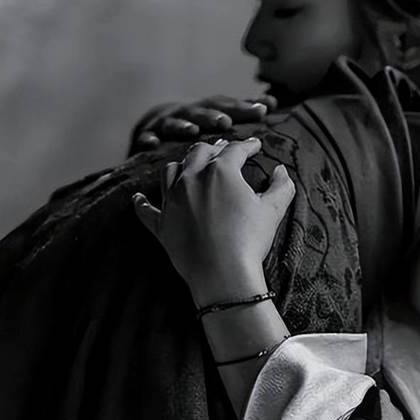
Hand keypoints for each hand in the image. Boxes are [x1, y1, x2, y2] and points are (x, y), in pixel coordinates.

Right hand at [131, 94, 277, 151]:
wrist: (155, 126)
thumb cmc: (197, 123)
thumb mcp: (219, 115)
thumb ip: (243, 111)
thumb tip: (273, 100)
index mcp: (209, 110)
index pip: (229, 105)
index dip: (245, 106)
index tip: (265, 108)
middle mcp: (189, 112)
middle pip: (203, 110)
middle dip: (213, 115)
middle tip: (226, 122)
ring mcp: (166, 123)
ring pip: (175, 122)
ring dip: (183, 125)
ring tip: (192, 131)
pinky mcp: (147, 136)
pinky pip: (146, 138)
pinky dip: (148, 139)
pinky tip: (152, 144)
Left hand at [132, 138, 294, 303]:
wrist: (223, 274)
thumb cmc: (250, 240)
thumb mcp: (273, 210)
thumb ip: (282, 186)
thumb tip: (282, 170)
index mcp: (220, 171)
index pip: (235, 150)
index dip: (248, 145)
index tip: (255, 145)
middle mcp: (191, 178)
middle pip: (199, 152)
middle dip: (214, 148)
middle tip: (224, 150)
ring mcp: (172, 200)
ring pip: (171, 170)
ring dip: (182, 164)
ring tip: (190, 166)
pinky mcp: (161, 224)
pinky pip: (145, 209)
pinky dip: (141, 202)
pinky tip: (137, 197)